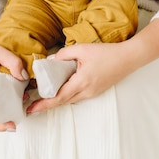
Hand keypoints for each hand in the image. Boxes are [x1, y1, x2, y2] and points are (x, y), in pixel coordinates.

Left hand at [26, 19, 158, 115]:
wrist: (128, 58)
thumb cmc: (106, 52)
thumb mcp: (82, 49)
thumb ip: (64, 55)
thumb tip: (51, 61)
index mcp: (82, 82)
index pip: (58, 97)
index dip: (43, 104)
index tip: (31, 109)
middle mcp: (87, 91)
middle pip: (62, 102)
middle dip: (46, 105)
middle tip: (31, 106)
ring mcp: (92, 93)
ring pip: (70, 100)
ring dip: (56, 100)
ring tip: (42, 98)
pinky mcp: (96, 91)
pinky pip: (77, 96)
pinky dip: (66, 95)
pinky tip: (60, 89)